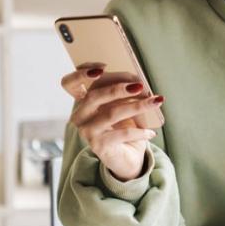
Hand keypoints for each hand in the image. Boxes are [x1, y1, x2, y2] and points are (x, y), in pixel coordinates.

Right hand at [61, 64, 163, 180]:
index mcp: (83, 102)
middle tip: (140, 85)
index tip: (102, 67)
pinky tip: (151, 132)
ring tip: (155, 101)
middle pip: (94, 95)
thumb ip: (123, 93)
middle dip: (119, 88)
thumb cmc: (124, 126)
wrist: (127, 158)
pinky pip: (122, 133)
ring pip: (111, 113)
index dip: (81, 73)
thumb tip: (139, 82)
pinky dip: (140, 131)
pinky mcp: (98, 146)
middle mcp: (80, 116)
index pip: (69, 83)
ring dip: (137, 105)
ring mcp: (87, 132)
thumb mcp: (122, 106)